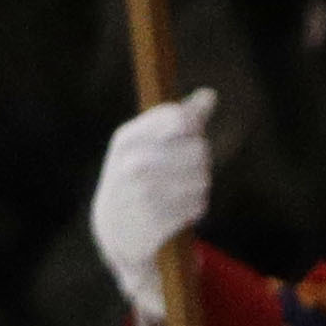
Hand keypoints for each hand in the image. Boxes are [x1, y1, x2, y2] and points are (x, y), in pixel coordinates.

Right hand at [93, 89, 217, 325]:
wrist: (115, 230)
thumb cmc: (137, 178)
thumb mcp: (147, 144)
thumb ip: (180, 119)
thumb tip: (210, 95)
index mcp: (128, 137)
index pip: (180, 118)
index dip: (192, 130)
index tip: (185, 139)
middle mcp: (133, 162)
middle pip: (199, 149)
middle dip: (200, 162)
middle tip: (184, 172)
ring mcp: (143, 193)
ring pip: (202, 179)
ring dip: (198, 188)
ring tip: (179, 192)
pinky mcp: (156, 220)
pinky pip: (198, 206)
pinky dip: (195, 208)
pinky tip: (178, 210)